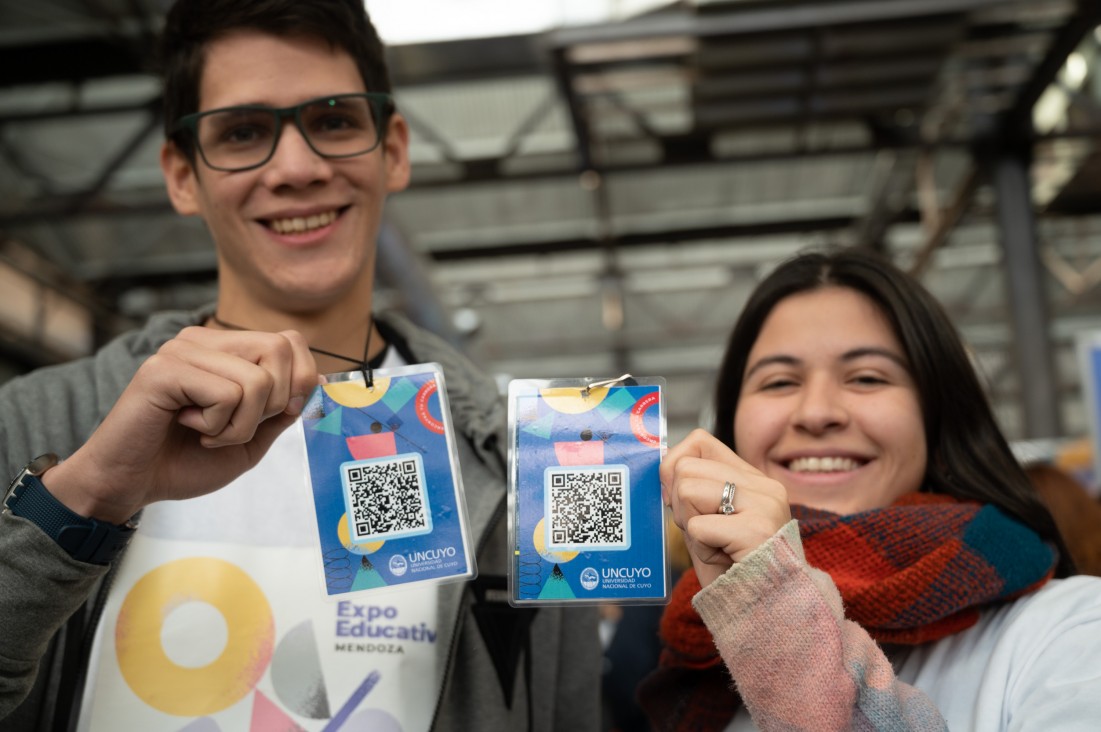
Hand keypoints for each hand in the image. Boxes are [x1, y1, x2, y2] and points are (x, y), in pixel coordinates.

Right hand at [42, 326, 319, 523]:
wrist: (131, 484)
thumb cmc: (184, 461)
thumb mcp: (250, 438)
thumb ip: (282, 409)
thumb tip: (318, 380)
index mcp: (225, 349)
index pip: (290, 340)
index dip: (298, 381)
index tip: (270, 415)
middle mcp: (204, 340)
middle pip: (280, 350)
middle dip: (273, 404)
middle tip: (234, 427)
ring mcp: (182, 350)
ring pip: (257, 380)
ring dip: (241, 426)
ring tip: (206, 433)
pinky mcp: (164, 369)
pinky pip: (226, 395)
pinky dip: (216, 427)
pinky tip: (186, 427)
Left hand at [662, 429, 790, 586]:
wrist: (766, 611)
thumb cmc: (733, 569)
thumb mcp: (709, 521)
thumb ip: (692, 492)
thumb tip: (663, 467)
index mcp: (752, 479)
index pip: (699, 441)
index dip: (675, 466)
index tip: (679, 499)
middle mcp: (763, 485)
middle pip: (685, 468)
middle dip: (681, 506)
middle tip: (706, 534)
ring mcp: (764, 505)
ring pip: (688, 491)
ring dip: (691, 528)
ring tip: (716, 546)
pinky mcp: (757, 530)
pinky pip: (698, 527)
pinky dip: (700, 549)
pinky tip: (724, 559)